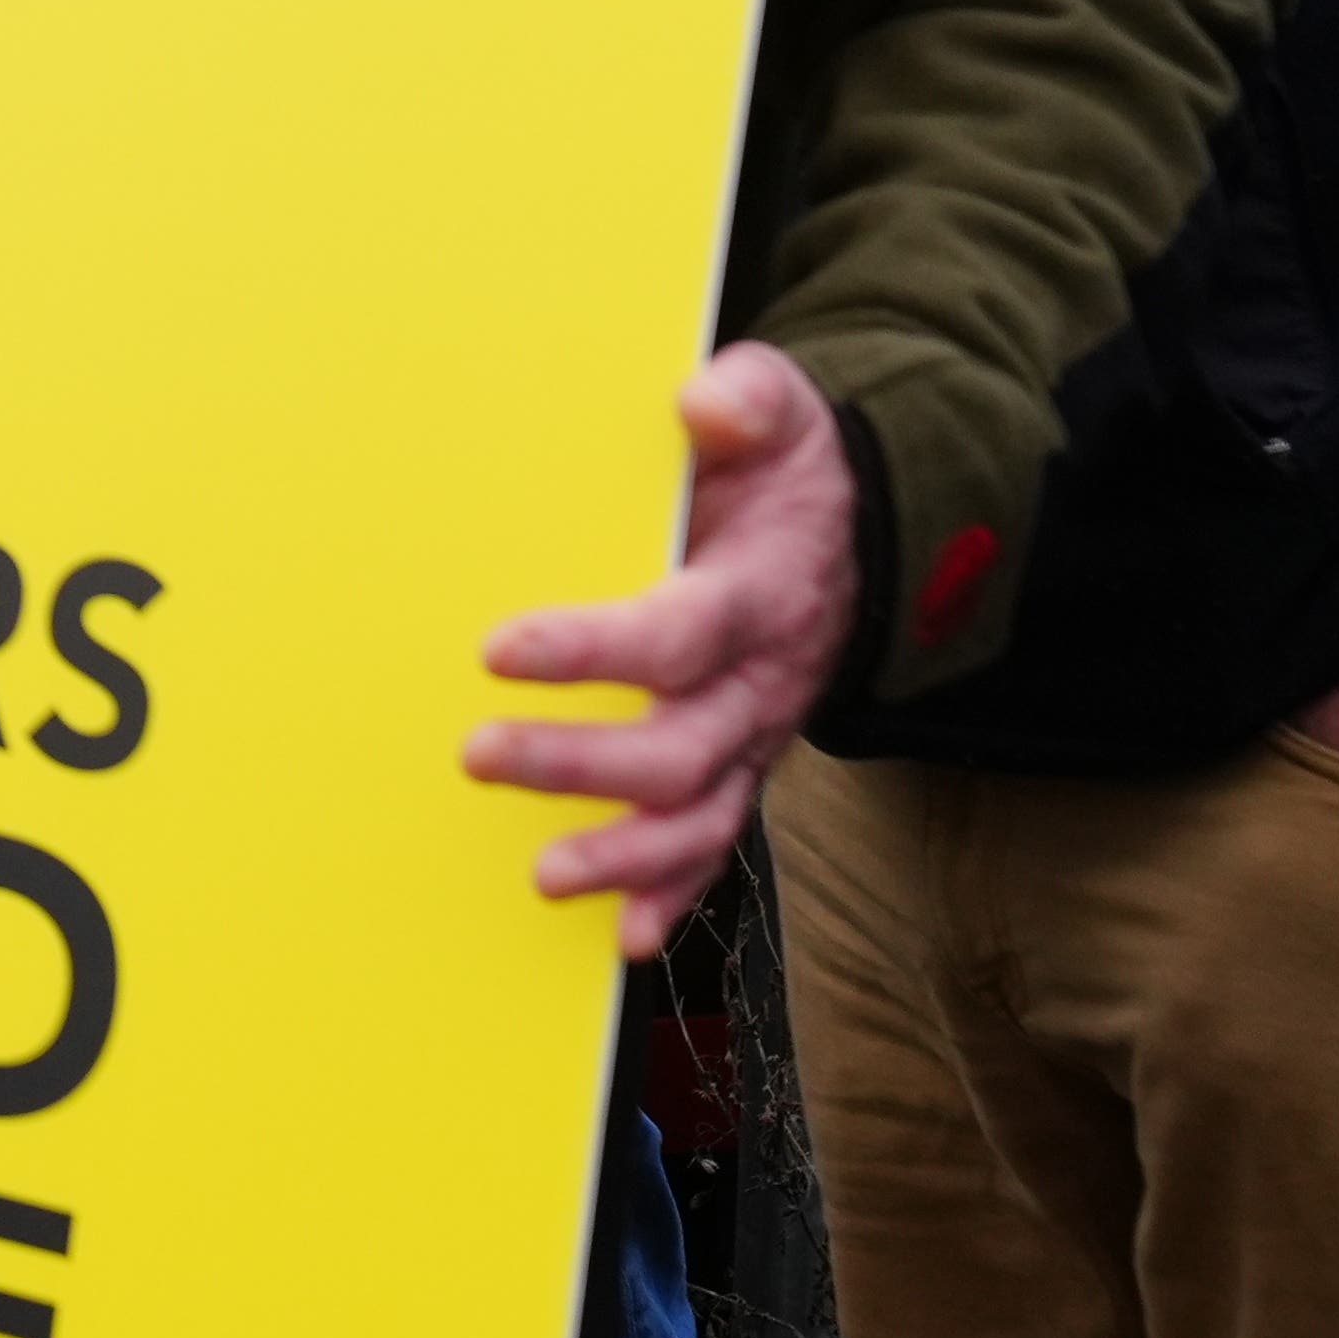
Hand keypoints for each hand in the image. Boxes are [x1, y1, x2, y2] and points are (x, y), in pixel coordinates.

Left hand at [469, 343, 857, 954]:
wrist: (860, 528)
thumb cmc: (785, 466)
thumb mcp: (780, 410)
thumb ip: (748, 399)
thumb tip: (705, 404)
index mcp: (756, 592)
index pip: (675, 632)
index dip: (593, 648)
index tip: (500, 651)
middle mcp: (760, 681)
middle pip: (677, 746)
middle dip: (581, 765)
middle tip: (478, 758)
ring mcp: (753, 733)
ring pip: (698, 814)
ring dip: (626, 856)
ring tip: (545, 878)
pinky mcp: (741, 762)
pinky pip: (715, 840)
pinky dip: (674, 894)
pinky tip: (623, 938)